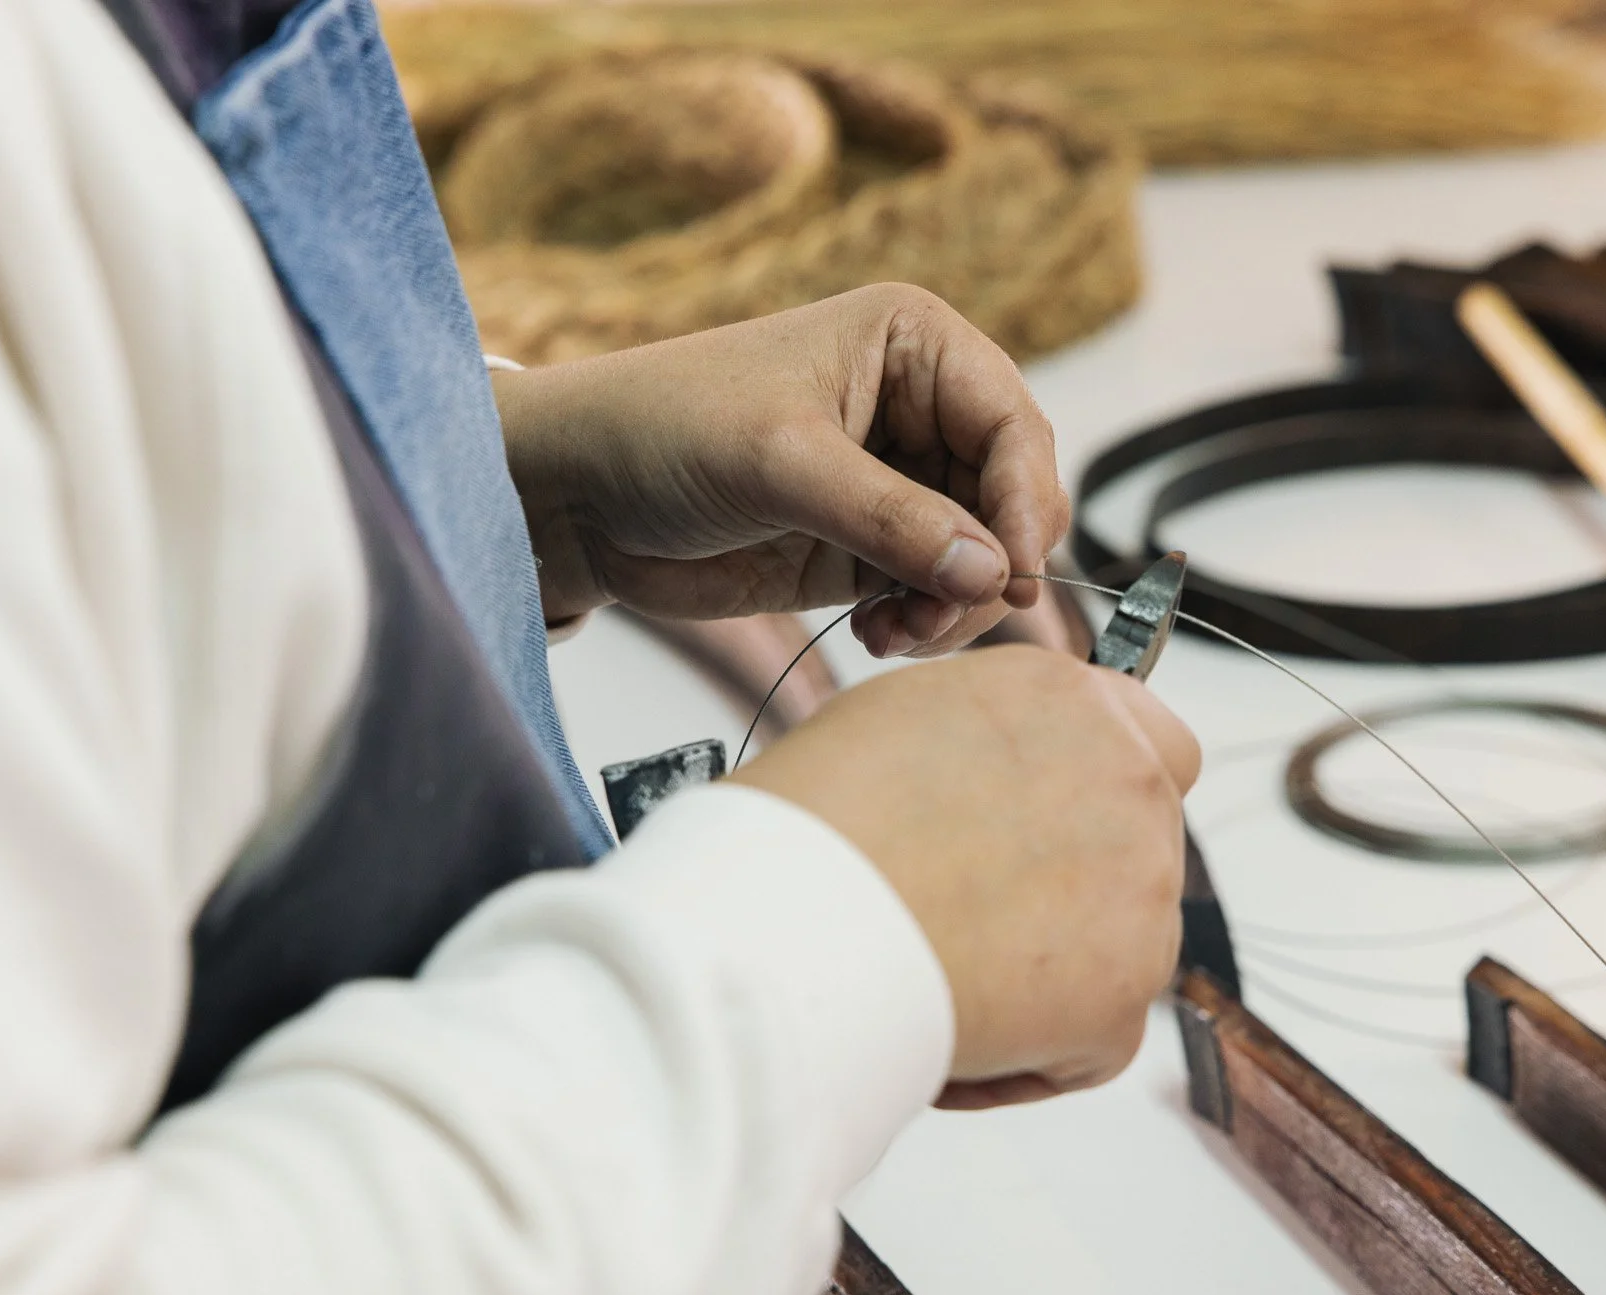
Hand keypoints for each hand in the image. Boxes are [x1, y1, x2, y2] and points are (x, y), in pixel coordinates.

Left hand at [493, 284, 1068, 657]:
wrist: (579, 494)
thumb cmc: (662, 429)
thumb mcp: (779, 461)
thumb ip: (889, 516)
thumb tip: (992, 571)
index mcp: (913, 345)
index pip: (1013, 423)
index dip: (1027, 501)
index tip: (1015, 573)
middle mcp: (921, 410)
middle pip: (1013, 499)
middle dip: (990, 566)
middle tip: (942, 615)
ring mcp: (900, 484)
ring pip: (983, 558)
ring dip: (956, 606)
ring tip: (895, 634)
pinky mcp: (872, 548)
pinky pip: (937, 594)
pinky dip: (924, 624)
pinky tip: (878, 637)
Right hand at [731, 646, 1201, 1108]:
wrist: (798, 916)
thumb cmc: (816, 819)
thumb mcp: (904, 722)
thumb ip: (986, 745)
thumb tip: (992, 786)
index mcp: (1071, 701)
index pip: (1150, 737)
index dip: (1099, 793)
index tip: (1053, 831)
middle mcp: (1129, 780)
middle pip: (1138, 847)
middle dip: (1074, 887)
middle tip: (978, 917)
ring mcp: (1142, 891)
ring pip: (1118, 947)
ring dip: (1046, 973)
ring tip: (934, 975)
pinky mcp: (1122, 999)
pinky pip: (1090, 1046)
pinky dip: (1024, 1059)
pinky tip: (948, 1041)